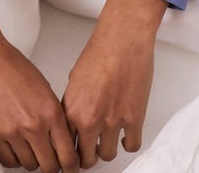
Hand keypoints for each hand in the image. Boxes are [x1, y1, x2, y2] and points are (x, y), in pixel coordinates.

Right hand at [0, 6, 79, 171]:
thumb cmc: (12, 66)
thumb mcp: (44, 87)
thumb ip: (53, 115)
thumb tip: (61, 139)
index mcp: (51, 111)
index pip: (68, 155)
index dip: (72, 167)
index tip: (71, 168)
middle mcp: (34, 125)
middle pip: (50, 166)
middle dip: (53, 166)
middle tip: (52, 161)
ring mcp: (12, 132)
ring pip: (29, 165)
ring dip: (32, 159)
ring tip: (30, 146)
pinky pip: (8, 161)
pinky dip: (14, 158)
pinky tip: (16, 146)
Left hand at [60, 0, 165, 166]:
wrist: (122, 39)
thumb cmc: (99, 51)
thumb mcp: (74, 80)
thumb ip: (73, 104)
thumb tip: (74, 121)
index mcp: (71, 109)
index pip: (65, 146)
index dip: (68, 153)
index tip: (72, 156)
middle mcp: (89, 120)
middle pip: (85, 158)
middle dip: (87, 156)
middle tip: (90, 151)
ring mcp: (112, 122)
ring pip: (107, 156)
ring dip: (107, 149)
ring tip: (107, 140)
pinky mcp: (134, 119)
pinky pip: (131, 146)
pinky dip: (128, 142)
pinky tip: (125, 134)